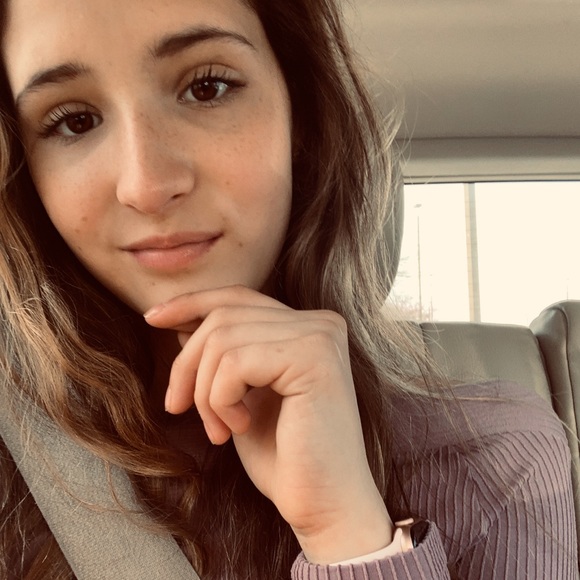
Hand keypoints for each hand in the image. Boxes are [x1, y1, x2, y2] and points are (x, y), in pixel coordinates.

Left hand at [144, 285, 392, 563]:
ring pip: (223, 338)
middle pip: (224, 315)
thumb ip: (223, 355)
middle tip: (178, 408)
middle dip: (187, 363)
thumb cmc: (284, 457)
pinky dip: (220, 399)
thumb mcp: (241, 396)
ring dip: (204, 391)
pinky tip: (239, 427)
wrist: (324, 506)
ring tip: (219, 429)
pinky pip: (235, 362)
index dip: (192, 303)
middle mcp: (320, 323)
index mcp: (308, 327)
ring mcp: (320, 337)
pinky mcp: (313, 358)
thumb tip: (183, 324)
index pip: (238, 298)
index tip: (153, 318)